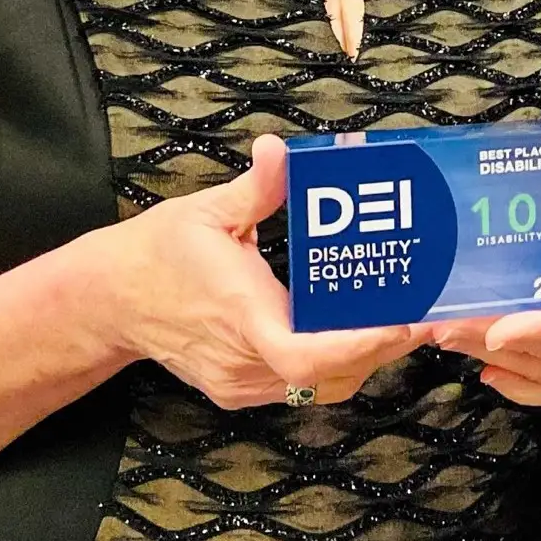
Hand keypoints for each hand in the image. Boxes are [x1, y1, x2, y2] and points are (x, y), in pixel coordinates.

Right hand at [89, 133, 427, 408]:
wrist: (110, 300)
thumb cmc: (159, 252)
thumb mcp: (205, 211)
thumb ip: (252, 188)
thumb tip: (276, 149)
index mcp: (239, 316)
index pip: (305, 356)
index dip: (359, 346)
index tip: (403, 322)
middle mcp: (242, 361)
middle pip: (328, 376)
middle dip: (383, 348)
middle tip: (429, 315)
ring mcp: (240, 383)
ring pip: (319, 388)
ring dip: (365, 361)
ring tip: (405, 324)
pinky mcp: (239, 390)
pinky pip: (301, 390)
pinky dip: (336, 369)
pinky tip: (362, 337)